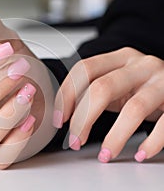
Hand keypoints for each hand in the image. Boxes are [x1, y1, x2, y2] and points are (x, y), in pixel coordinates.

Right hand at [0, 11, 55, 168]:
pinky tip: (31, 120)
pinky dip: (16, 141)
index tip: (8, 48)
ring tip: (30, 94)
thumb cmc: (25, 71)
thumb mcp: (13, 47)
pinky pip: (1, 156)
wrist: (45, 91)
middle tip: (22, 69)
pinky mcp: (4, 150)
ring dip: (8, 115)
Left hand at [54, 47, 163, 162]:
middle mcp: (140, 65)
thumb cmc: (143, 87)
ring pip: (133, 109)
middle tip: (75, 141)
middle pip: (102, 88)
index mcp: (119, 58)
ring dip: (115, 137)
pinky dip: (151, 142)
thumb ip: (94, 92)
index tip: (59, 120)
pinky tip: (140, 154)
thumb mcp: (118, 84)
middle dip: (83, 119)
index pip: (84, 69)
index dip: (67, 95)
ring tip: (105, 154)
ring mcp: (162, 82)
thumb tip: (65, 116)